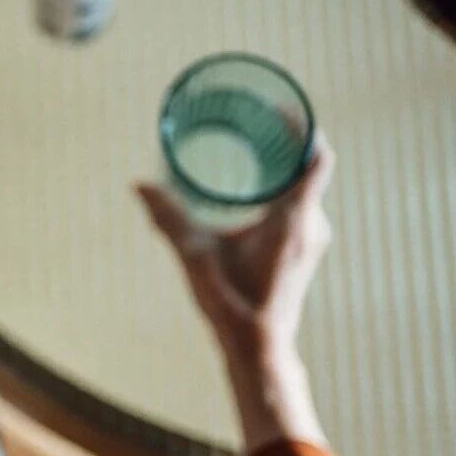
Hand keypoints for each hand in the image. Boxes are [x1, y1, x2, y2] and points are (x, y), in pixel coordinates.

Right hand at [137, 134, 334, 451]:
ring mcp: (311, 239)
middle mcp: (311, 225)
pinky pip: (302, 205)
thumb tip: (139, 184)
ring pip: (306, 187)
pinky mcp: (303, 251)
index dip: (303, 128)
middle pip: (310, 167)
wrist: (258, 347)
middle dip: (287, 141)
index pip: (315, 158)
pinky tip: (258, 186)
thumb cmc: (231, 303)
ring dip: (285, 165)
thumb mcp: (195, 255)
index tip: (280, 109)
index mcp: (293, 219)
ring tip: (255, 145)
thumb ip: (168, 218)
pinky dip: (284, 187)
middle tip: (258, 119)